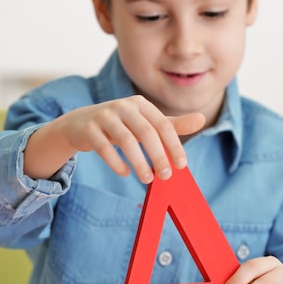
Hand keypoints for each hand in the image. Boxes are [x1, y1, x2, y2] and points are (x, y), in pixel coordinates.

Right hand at [24, 95, 204, 181]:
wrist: (80, 124)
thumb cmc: (121, 125)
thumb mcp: (146, 123)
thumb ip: (173, 125)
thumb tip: (202, 120)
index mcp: (140, 104)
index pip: (163, 125)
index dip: (174, 145)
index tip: (182, 165)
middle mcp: (123, 106)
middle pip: (146, 133)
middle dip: (158, 156)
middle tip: (166, 176)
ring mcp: (103, 116)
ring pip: (125, 140)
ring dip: (139, 162)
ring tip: (147, 179)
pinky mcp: (88, 129)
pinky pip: (103, 148)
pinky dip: (116, 163)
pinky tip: (125, 173)